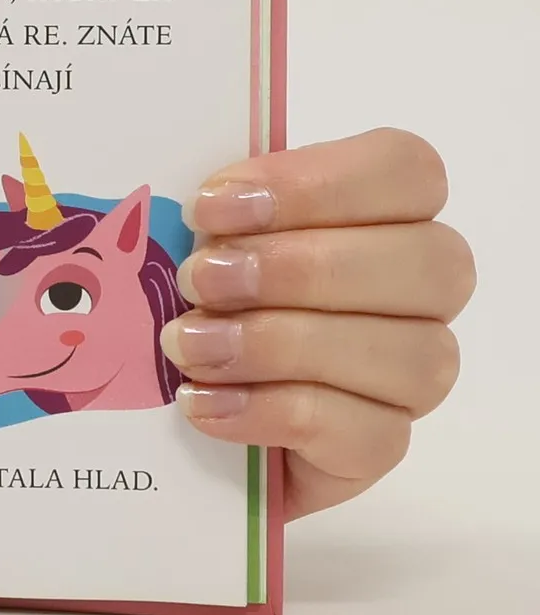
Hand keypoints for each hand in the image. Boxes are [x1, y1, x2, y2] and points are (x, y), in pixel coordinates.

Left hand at [161, 129, 473, 518]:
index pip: (406, 169)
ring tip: (189, 346)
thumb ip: (213, 209)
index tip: (211, 206)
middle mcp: (422, 288)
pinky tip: (204, 401)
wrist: (187, 399)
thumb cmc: (204, 294)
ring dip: (281, 344)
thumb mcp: (199, 235)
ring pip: (408, 353)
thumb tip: (187, 201)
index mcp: (388, 210)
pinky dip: (273, 413)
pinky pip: (368, 433)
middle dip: (297, 268)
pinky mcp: (382, 445)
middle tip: (197, 280)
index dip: (314, 183)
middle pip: (428, 261)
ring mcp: (414, 371)